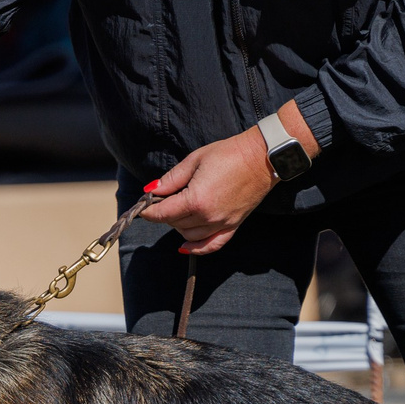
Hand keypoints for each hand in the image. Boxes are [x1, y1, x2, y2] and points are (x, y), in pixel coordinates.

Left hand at [143, 102, 318, 255]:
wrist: (261, 158)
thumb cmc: (228, 154)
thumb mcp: (194, 161)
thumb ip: (171, 179)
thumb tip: (151, 190)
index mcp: (195, 200)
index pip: (162, 213)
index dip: (148, 210)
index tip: (142, 205)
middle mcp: (207, 217)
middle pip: (174, 224)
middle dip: (162, 213)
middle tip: (160, 200)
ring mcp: (221, 224)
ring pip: (189, 235)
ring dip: (177, 225)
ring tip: (176, 210)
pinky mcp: (233, 226)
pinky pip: (212, 245)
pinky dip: (197, 248)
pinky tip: (185, 246)